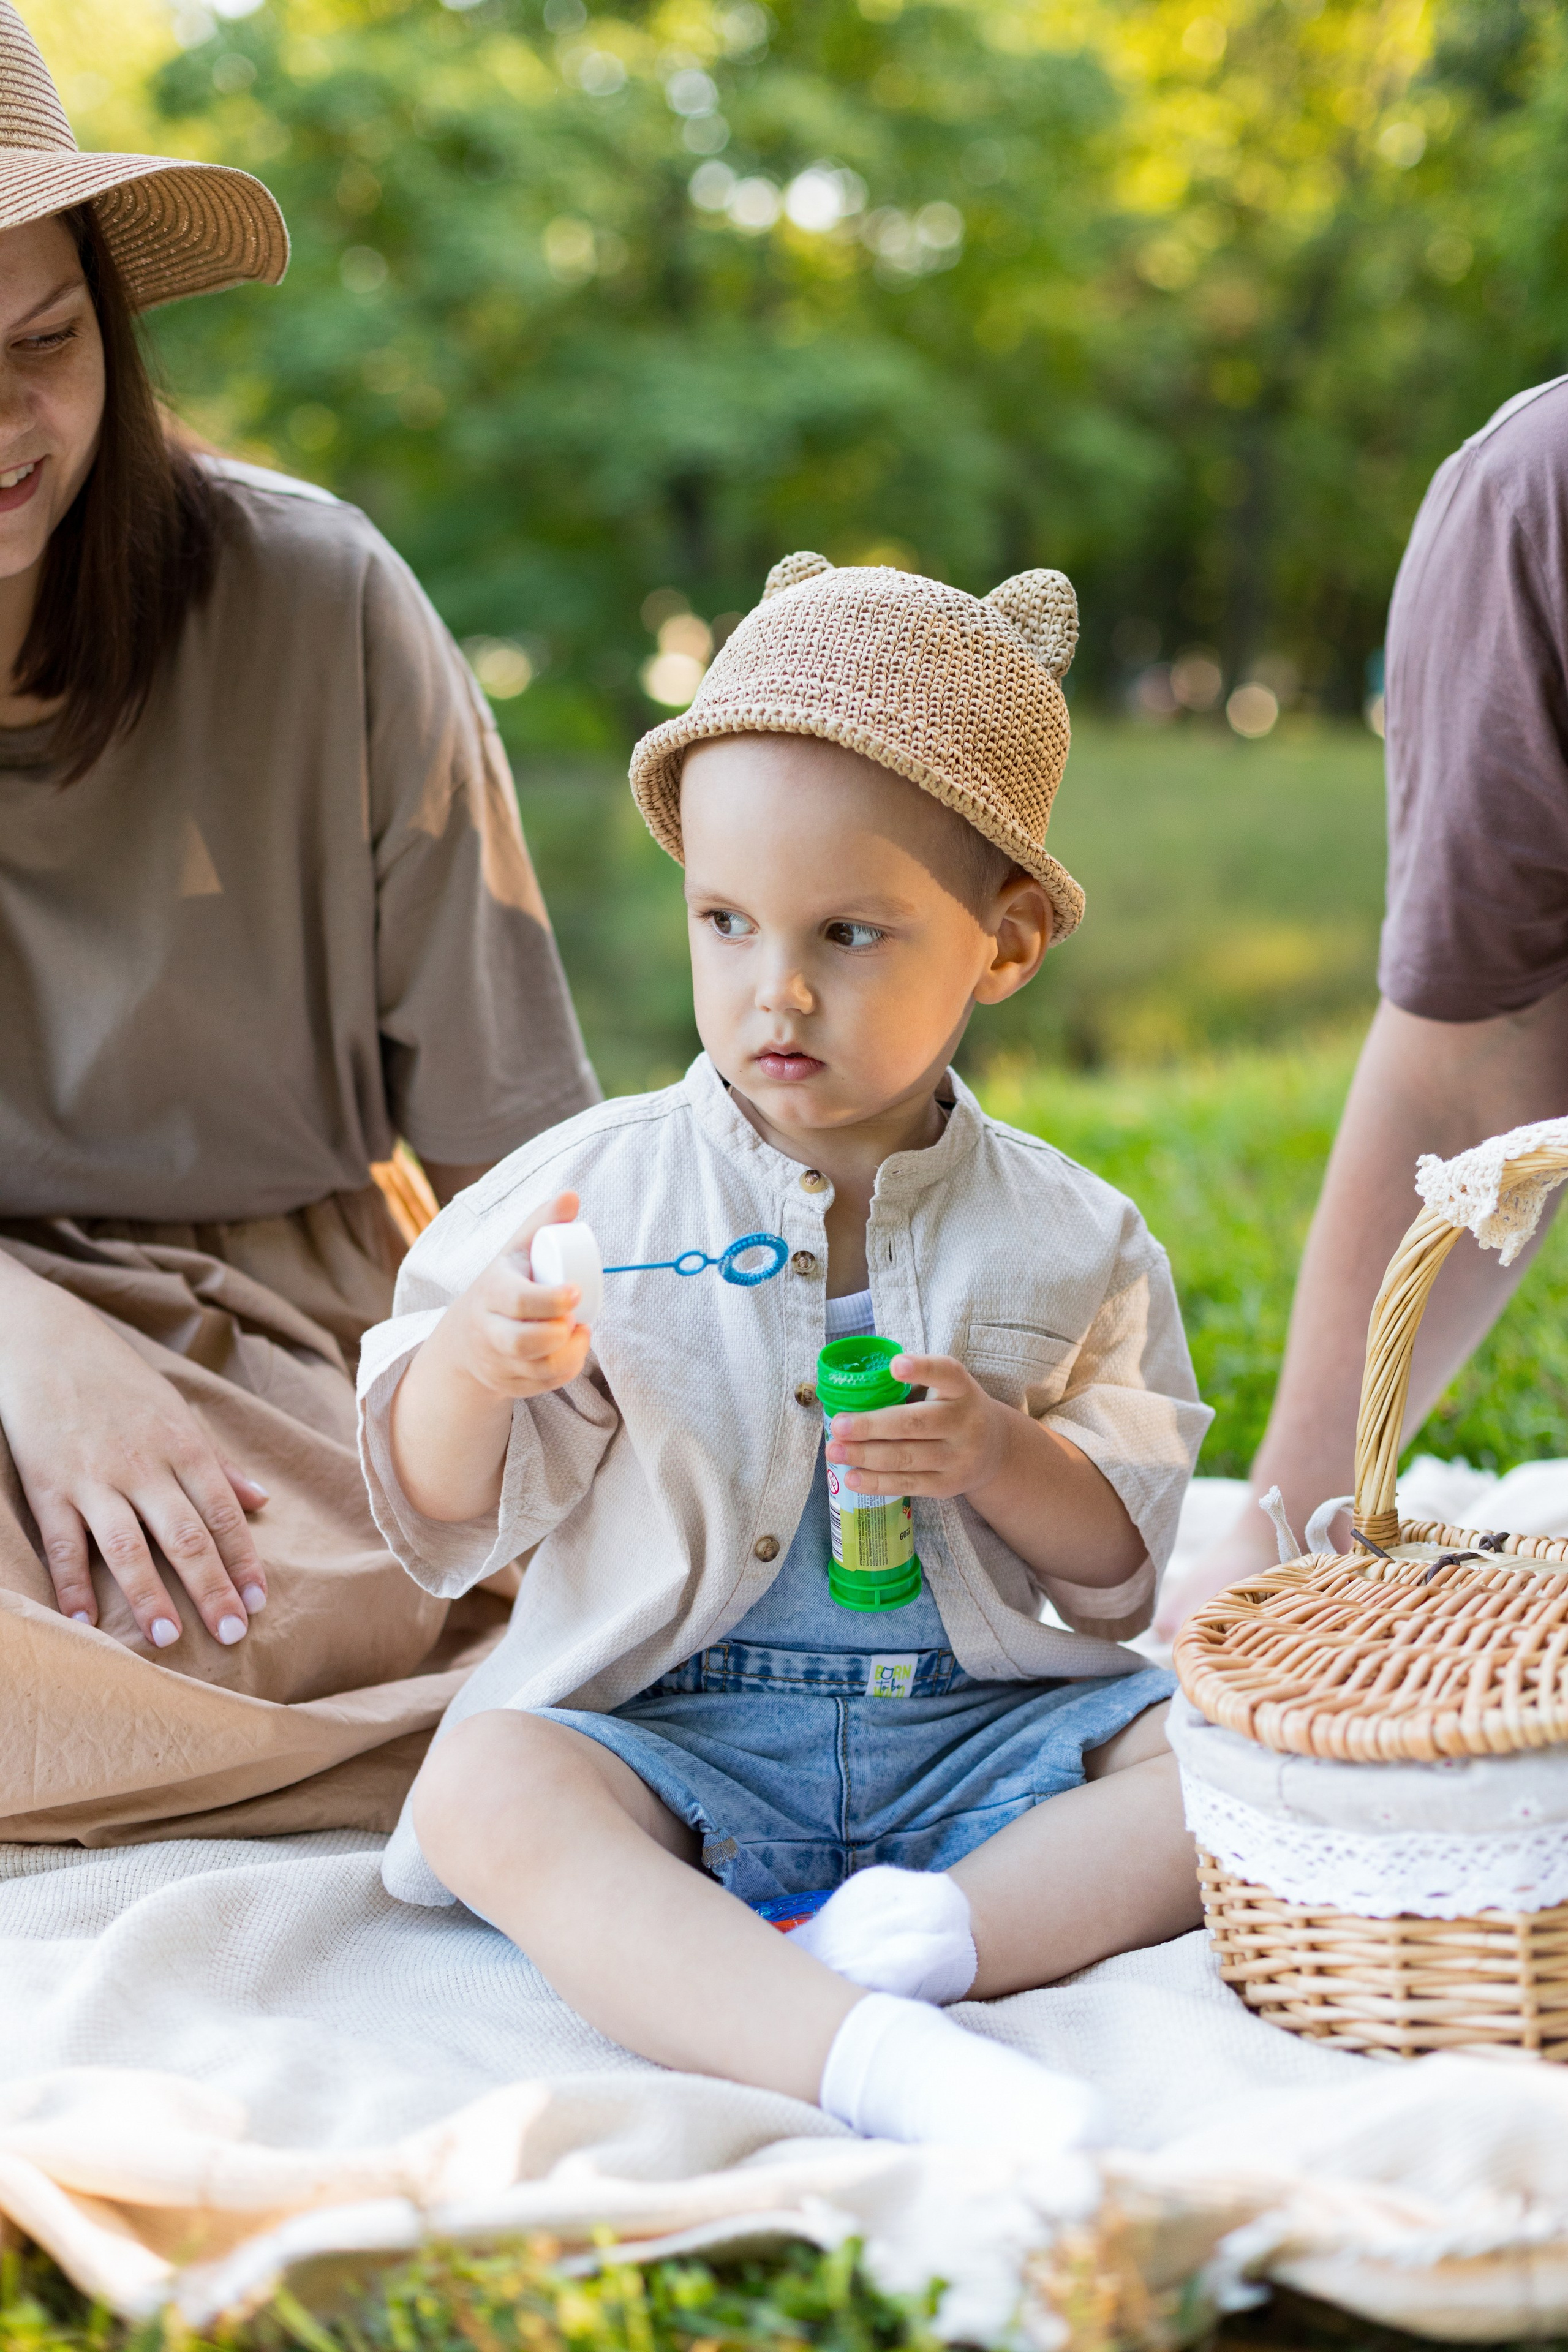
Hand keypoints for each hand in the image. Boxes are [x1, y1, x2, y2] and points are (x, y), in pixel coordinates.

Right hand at [0, 1255, 267, 1647]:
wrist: (46, 1340)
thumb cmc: (118, 1379)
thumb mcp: (175, 1410)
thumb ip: (216, 1462)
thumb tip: (261, 1499)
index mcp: (182, 1445)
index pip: (222, 1513)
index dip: (243, 1559)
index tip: (259, 1600)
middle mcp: (143, 1466)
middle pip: (185, 1536)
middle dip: (211, 1587)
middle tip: (231, 1633)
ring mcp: (94, 1478)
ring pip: (127, 1547)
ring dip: (148, 1595)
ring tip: (167, 1639)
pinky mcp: (49, 1485)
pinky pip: (63, 1544)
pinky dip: (72, 1585)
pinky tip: (85, 1622)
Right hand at [389, 1193, 590, 1522]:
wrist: (467, 1334)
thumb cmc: (504, 1282)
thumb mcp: (517, 1251)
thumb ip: (543, 1222)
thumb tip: (572, 1195)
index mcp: (491, 1291)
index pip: (517, 1300)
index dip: (549, 1300)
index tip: (575, 1292)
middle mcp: (487, 1330)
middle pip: (521, 1342)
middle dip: (556, 1333)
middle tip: (577, 1318)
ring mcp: (496, 1361)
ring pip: (536, 1369)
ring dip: (567, 1353)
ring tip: (580, 1331)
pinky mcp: (508, 1384)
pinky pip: (542, 1385)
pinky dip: (565, 1370)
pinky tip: (575, 1349)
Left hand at [825, 1353, 1005, 1498]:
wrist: (996, 1450)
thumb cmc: (954, 1410)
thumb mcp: (947, 1390)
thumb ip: (914, 1386)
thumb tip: (852, 1392)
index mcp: (962, 1389)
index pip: (946, 1373)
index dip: (921, 1369)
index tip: (894, 1365)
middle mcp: (965, 1422)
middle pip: (914, 1423)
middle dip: (871, 1425)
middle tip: (838, 1425)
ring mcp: (958, 1457)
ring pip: (905, 1457)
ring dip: (865, 1456)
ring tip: (835, 1451)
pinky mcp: (947, 1485)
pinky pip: (907, 1484)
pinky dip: (876, 1482)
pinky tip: (852, 1477)